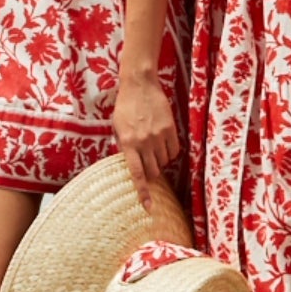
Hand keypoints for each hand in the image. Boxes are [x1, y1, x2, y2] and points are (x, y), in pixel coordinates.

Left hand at [112, 69, 180, 209]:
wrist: (139, 84)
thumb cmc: (124, 107)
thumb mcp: (117, 128)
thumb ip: (124, 147)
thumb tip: (133, 165)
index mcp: (128, 143)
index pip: (137, 174)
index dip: (143, 192)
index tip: (149, 207)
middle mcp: (144, 142)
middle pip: (153, 172)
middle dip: (152, 173)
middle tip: (148, 164)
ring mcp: (158, 136)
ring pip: (164, 162)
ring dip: (159, 160)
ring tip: (152, 146)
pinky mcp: (170, 129)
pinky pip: (174, 151)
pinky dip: (169, 152)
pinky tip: (163, 143)